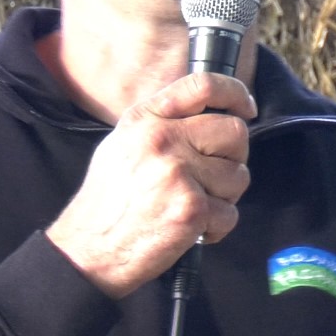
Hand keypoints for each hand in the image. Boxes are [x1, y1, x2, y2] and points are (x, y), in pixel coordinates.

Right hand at [46, 72, 256, 298]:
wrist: (89, 249)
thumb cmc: (107, 203)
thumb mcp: (122, 144)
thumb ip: (162, 123)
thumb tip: (208, 115)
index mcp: (146, 119)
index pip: (202, 86)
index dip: (235, 94)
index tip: (246, 108)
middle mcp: (162, 139)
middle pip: (233, 132)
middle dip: (234, 158)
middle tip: (214, 178)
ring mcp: (178, 173)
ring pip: (238, 176)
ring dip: (225, 197)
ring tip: (194, 206)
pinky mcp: (191, 208)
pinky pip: (230, 213)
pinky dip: (217, 228)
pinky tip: (192, 230)